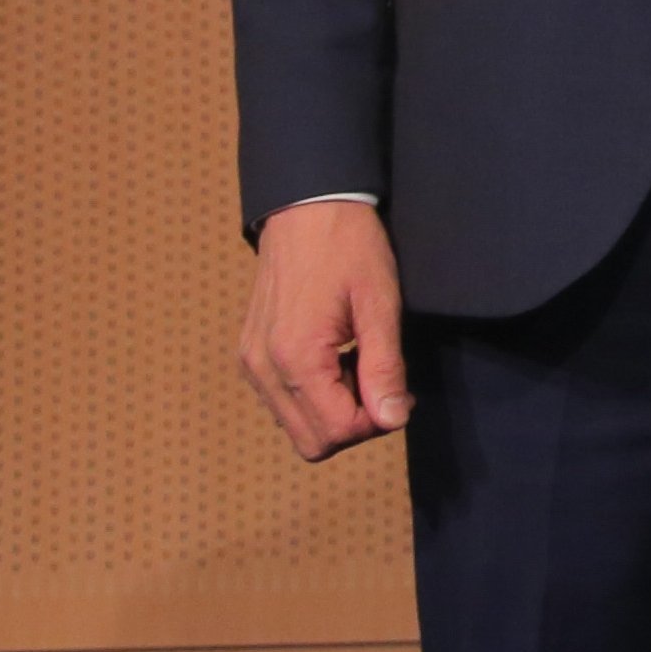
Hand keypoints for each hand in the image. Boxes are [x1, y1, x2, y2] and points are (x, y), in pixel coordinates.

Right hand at [236, 196, 411, 459]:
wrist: (306, 209)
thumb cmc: (349, 249)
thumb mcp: (379, 304)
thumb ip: (385, 367)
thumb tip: (392, 420)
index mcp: (294, 358)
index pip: (337, 431)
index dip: (378, 423)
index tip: (400, 393)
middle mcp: (263, 369)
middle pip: (311, 442)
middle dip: (355, 425)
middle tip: (382, 383)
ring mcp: (251, 364)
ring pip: (295, 427)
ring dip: (334, 411)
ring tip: (358, 363)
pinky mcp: (250, 356)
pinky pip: (282, 402)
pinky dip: (314, 396)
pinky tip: (337, 359)